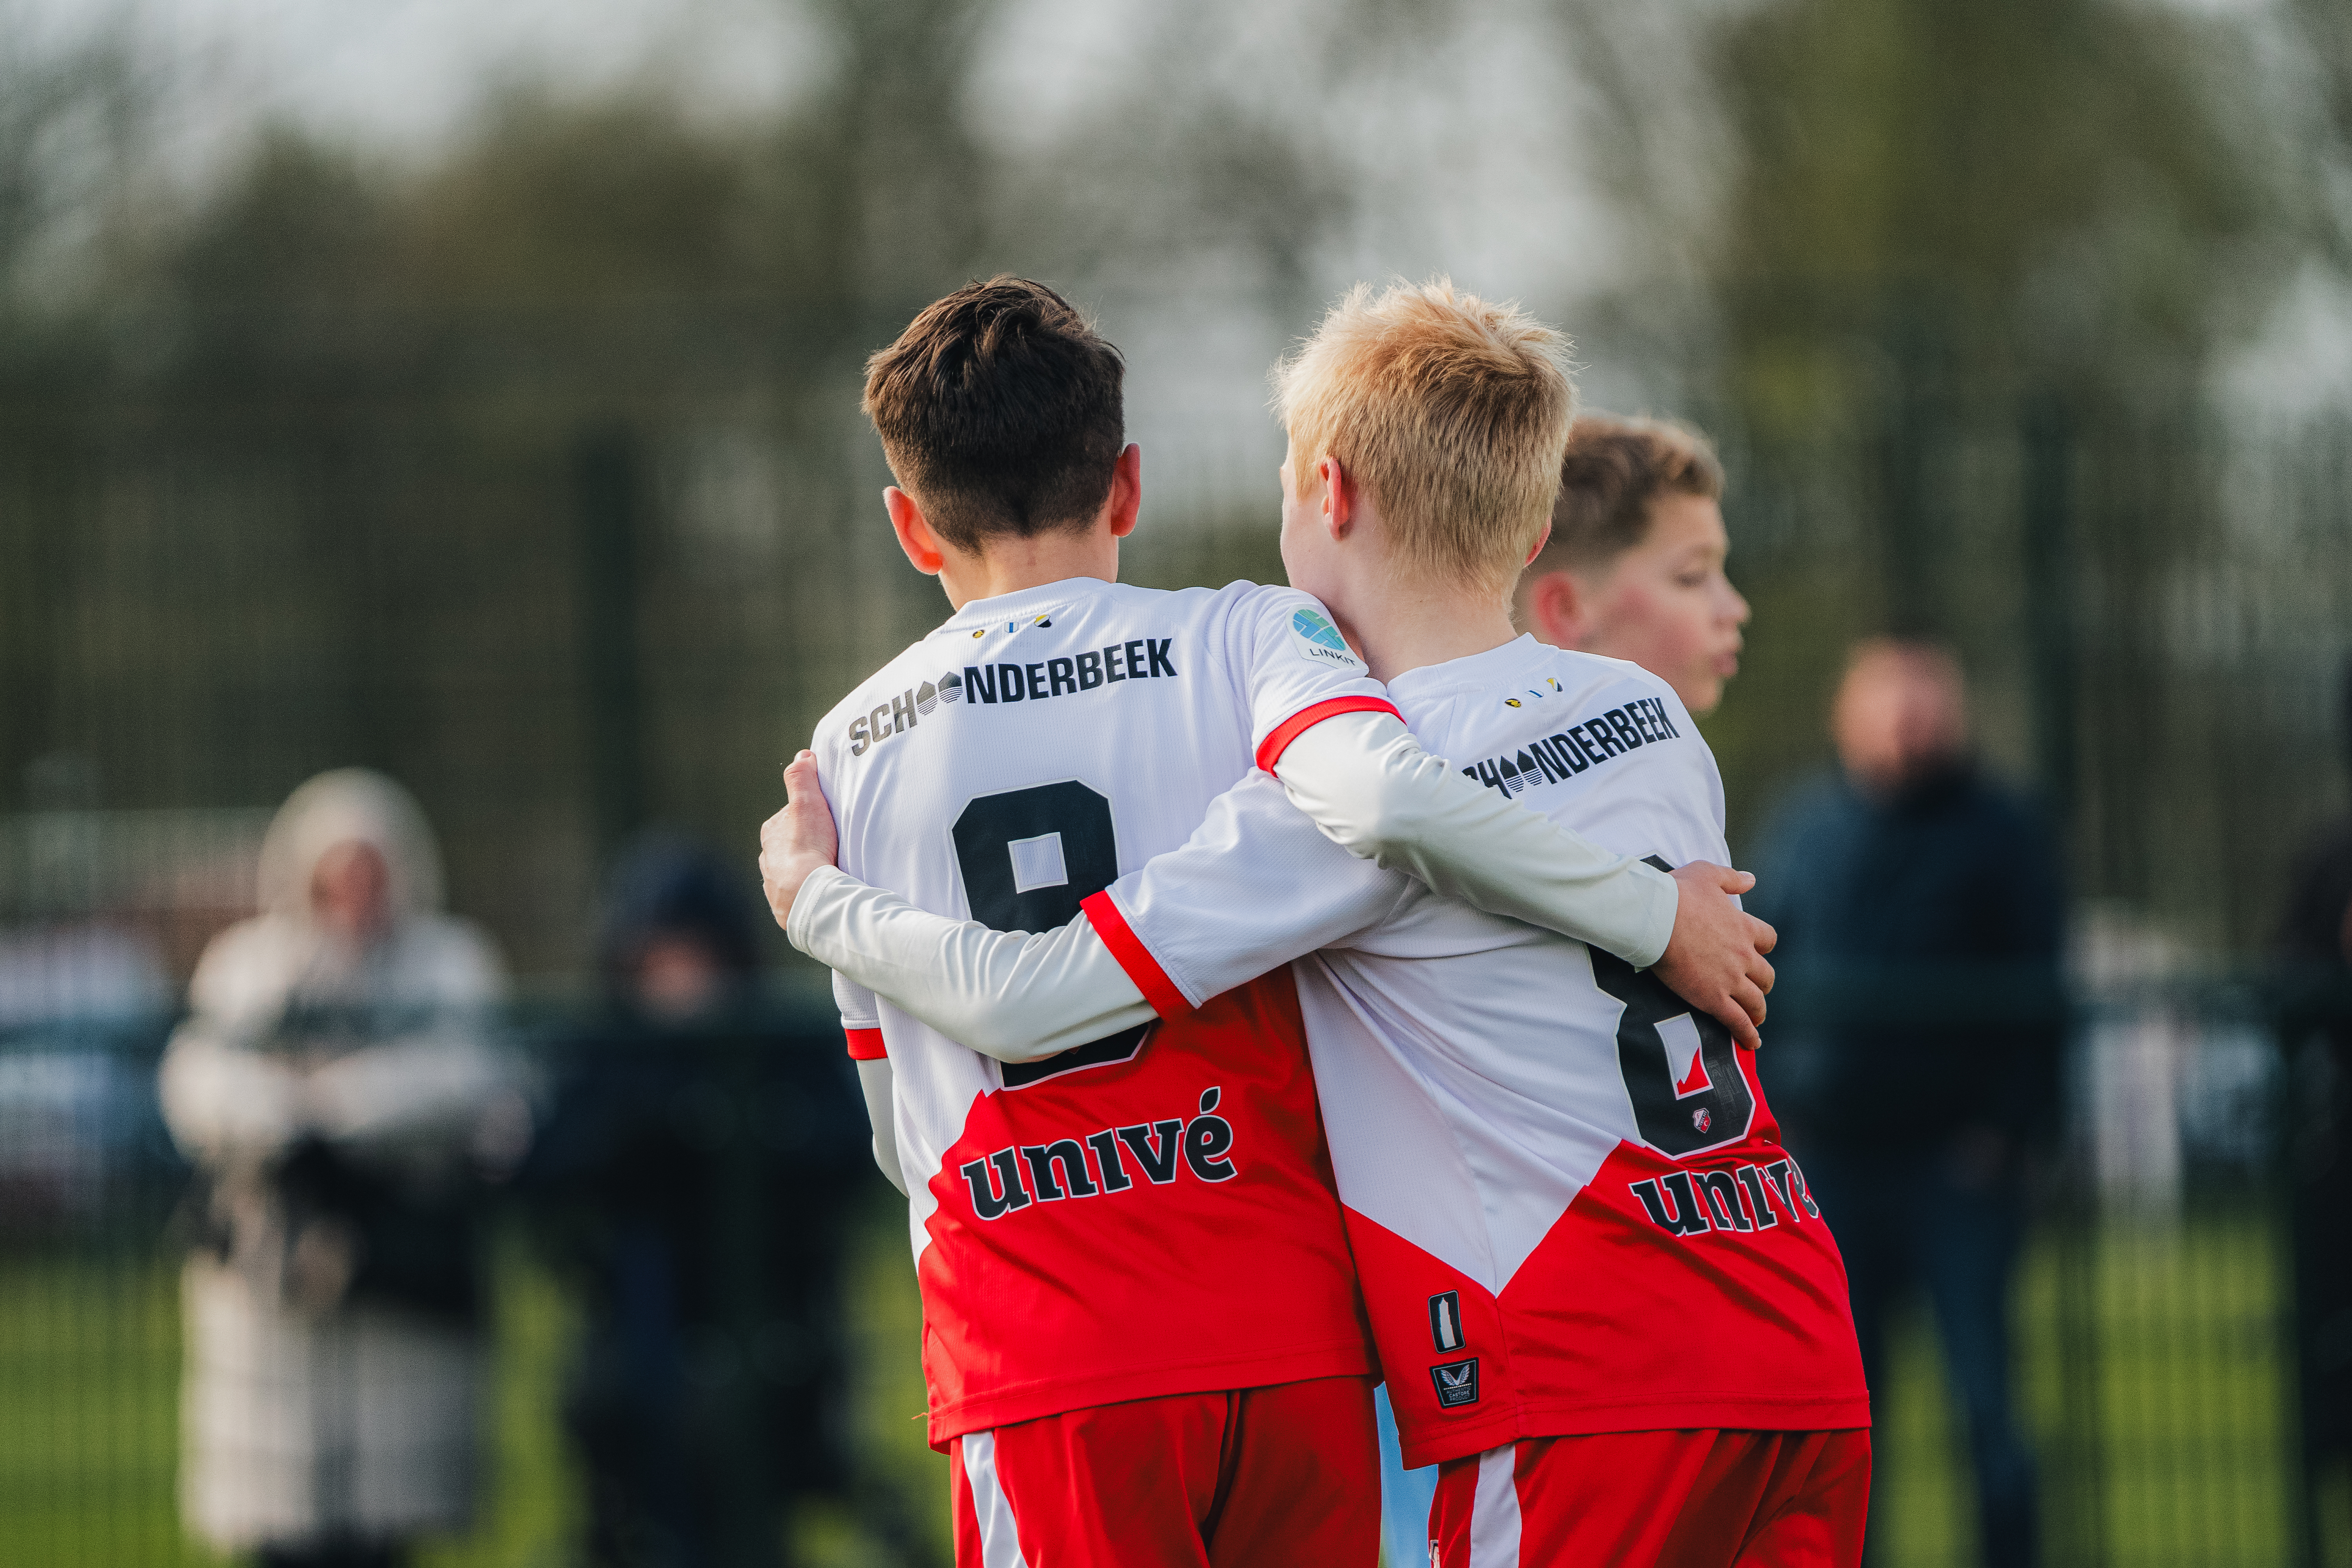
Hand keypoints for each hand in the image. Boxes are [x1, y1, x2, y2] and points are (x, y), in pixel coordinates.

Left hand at [759, 751, 839, 933]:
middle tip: (831, 845)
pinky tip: (820, 890)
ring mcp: (774, 883)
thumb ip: (802, 778)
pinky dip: (807, 890)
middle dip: (807, 844)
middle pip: (790, 845)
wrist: (808, 894)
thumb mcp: (807, 803)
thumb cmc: (808, 847)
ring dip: (806, 869)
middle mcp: (767, 858)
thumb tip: (802, 756)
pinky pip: (796, 894)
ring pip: (791, 870)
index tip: (826, 820)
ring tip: (828, 869)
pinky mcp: (784, 906)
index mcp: (771, 833)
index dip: (809, 816)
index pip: (790, 817)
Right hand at [1650, 861, 1775, 1050]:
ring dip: (1757, 1011)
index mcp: (1744, 927)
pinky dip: (1747, 1034)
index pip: (1768, 939)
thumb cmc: (1677, 893)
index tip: (1758, 951)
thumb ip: (1732, 878)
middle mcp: (1743, 955)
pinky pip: (1737, 1021)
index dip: (1763, 947)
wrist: (1655, 917)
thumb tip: (1751, 879)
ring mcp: (1730, 979)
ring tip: (1755, 1020)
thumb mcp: (1707, 874)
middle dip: (1762, 984)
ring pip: (1755, 1002)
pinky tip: (1752, 1043)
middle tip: (1755, 989)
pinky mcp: (1713, 998)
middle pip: (1765, 975)